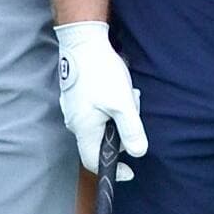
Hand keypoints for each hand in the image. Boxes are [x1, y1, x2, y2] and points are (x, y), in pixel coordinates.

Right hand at [56, 21, 145, 176]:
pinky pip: (96, 111)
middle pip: (100, 141)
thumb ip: (131, 130)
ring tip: (125, 95)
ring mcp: (74, 108)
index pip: (93, 161)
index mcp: (84, 128)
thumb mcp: (123, 104)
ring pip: (100, 124)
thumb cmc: (101, 72)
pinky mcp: (77, 96)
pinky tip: (116, 89)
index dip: (112, 169)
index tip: (130, 171)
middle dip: (120, 133)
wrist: (83, 42)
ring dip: (116, 116)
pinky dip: (110, 106)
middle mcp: (75, 122)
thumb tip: (139, 152)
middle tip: (132, 111)